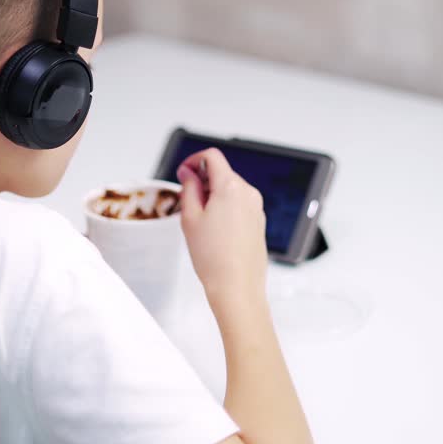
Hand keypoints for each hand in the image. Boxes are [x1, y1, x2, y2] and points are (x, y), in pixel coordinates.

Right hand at [176, 148, 268, 302]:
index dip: (194, 160)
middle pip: (222, 173)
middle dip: (202, 181)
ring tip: (200, 221)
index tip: (183, 172)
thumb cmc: (214, 257)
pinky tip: (214, 230)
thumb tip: (188, 173)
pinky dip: (225, 208)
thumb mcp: (190, 217)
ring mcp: (256, 208)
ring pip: (230, 189)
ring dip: (213, 195)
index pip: (212, 157)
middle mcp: (248, 193)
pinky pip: (239, 205)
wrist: (237, 286)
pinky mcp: (258, 222)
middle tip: (186, 202)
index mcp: (231, 187)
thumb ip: (188, 188)